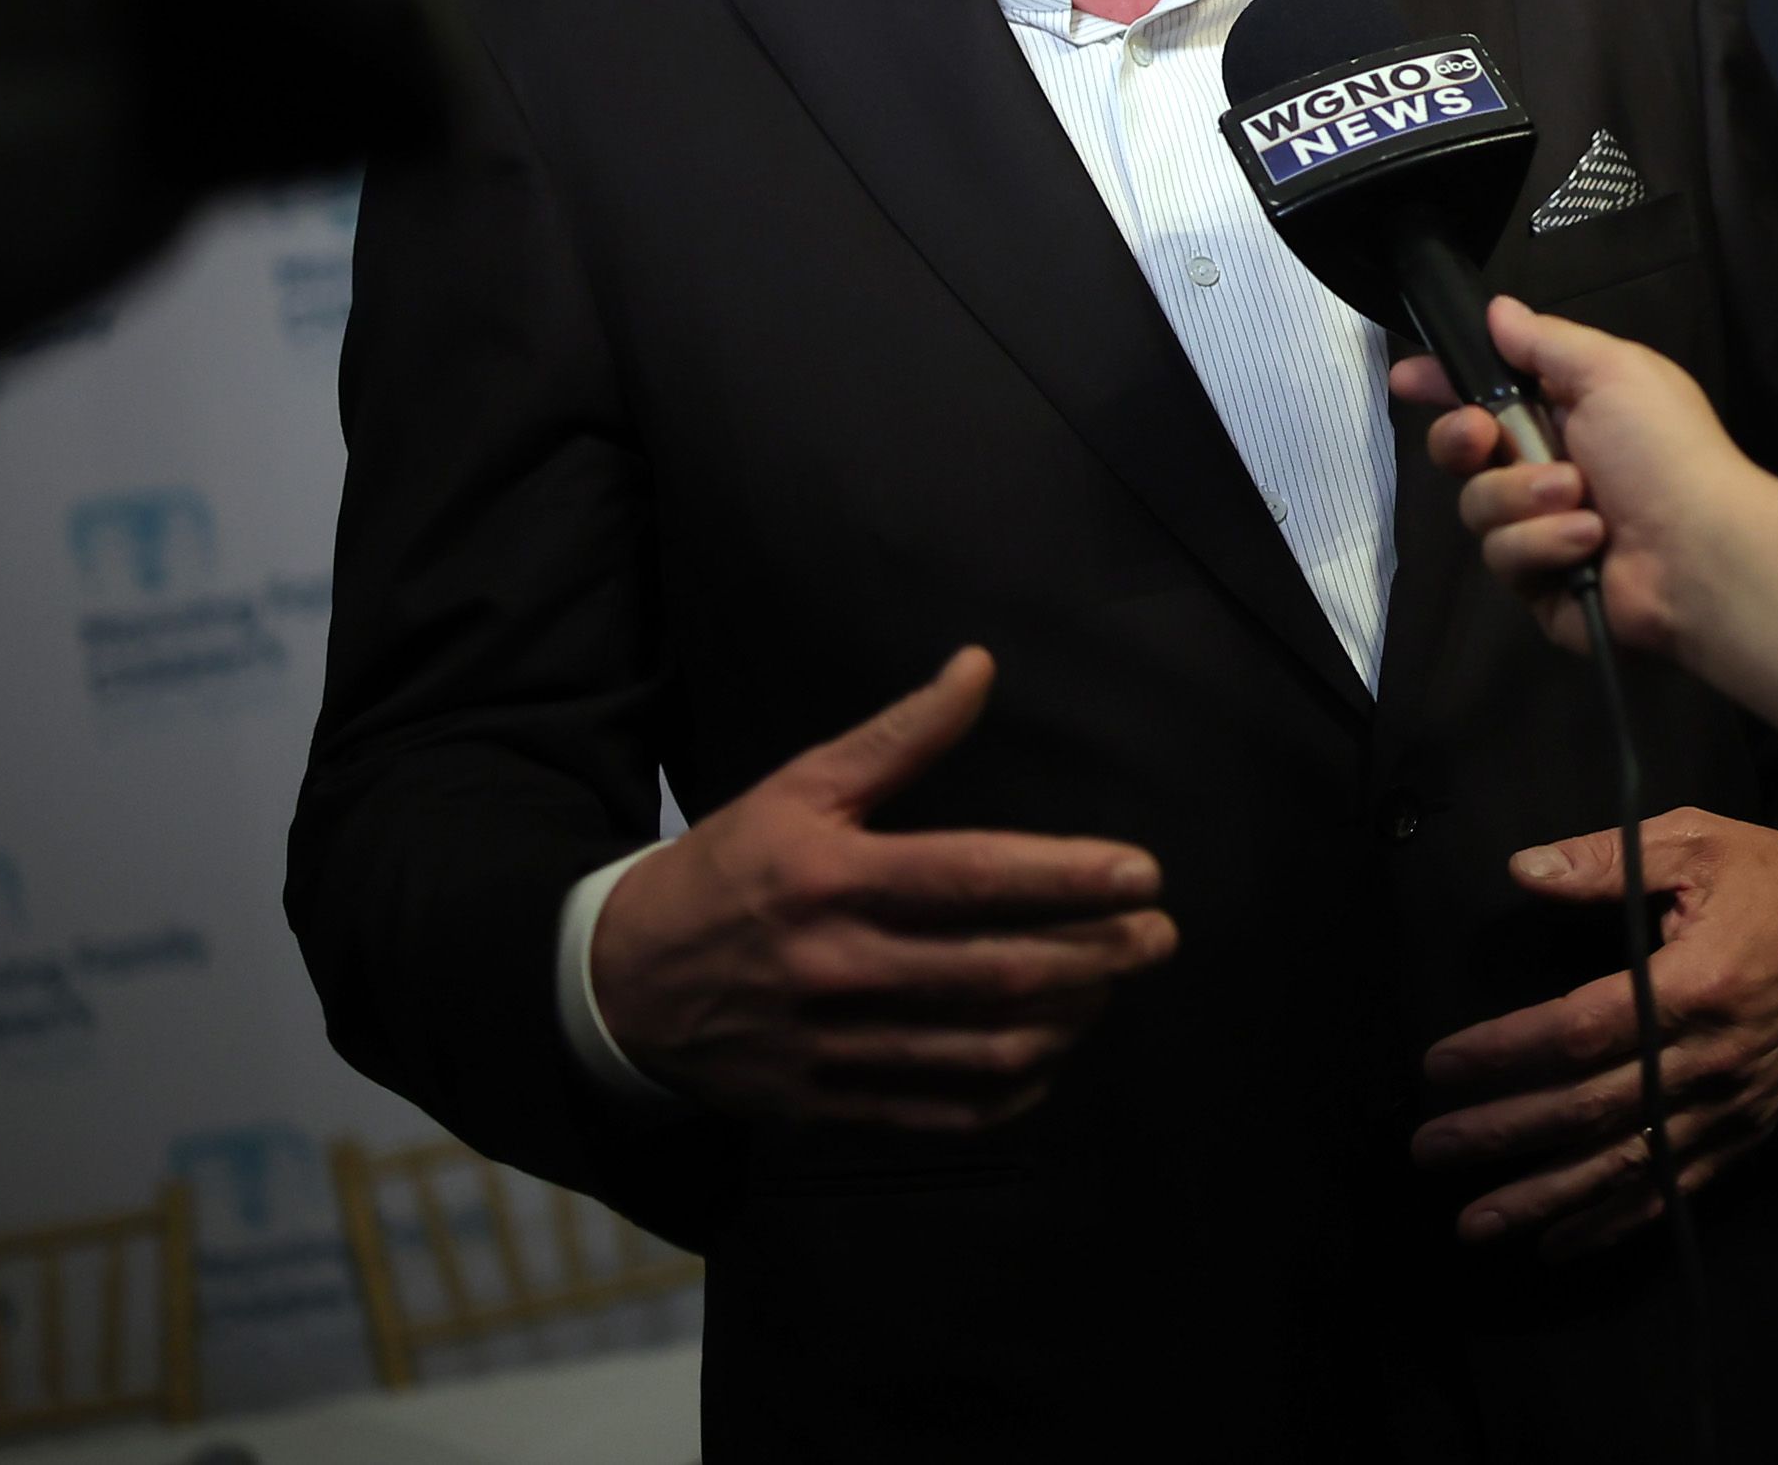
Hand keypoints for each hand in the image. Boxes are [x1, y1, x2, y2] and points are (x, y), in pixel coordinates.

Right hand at [588, 647, 1176, 1130]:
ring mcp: (834, 1045)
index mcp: (831, 878)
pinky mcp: (829, 1104)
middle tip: (1158, 936)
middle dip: (1095, 954)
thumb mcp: (799, 787)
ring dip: (1067, 1020)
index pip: (972, 878)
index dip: (1066, 877)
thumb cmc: (728, 867)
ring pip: (980, 1048)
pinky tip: (1050, 1058)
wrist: (619, 982)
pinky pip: (941, 1110)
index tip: (1142, 873)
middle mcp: (837, 965)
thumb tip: (978, 667)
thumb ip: (899, 736)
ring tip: (1112, 987)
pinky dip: (1010, 1091)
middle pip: (994, 971)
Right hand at [1390, 296, 1765, 657]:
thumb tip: (1500, 309)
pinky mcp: (1538, 584)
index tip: (1409, 379)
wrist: (1701, 551)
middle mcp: (1548, 469)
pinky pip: (1504, 557)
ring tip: (1581, 498)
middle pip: (1461, 451)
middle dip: (1462, 439)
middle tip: (1483, 436)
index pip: (1486, 392)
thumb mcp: (1611, 370)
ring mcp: (1540, 529)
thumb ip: (1546, 339)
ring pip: (1478, 507)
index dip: (1443, 385)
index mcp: (1567, 413)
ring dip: (1525, 496)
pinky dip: (1545, 543)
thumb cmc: (1665, 450)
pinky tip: (1588, 540)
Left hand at [1411, 809, 1777, 1257]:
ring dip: (1547, 1200)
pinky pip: (1677, 1188)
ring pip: (1630, 1165)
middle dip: (1504, 1134)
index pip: (1582, 1029)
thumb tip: (1522, 870)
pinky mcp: (1750, 1131)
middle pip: (1594, 1110)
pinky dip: (1617, 1222)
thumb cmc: (1777, 879)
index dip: (1506, 1052)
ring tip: (1476, 1222)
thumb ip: (1607, 862)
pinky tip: (1560, 1242)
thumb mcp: (1697, 843)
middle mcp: (1714, 1057)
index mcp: (1697, 982)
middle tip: (1429, 1148)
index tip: (1440, 1067)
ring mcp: (1734, 1104)